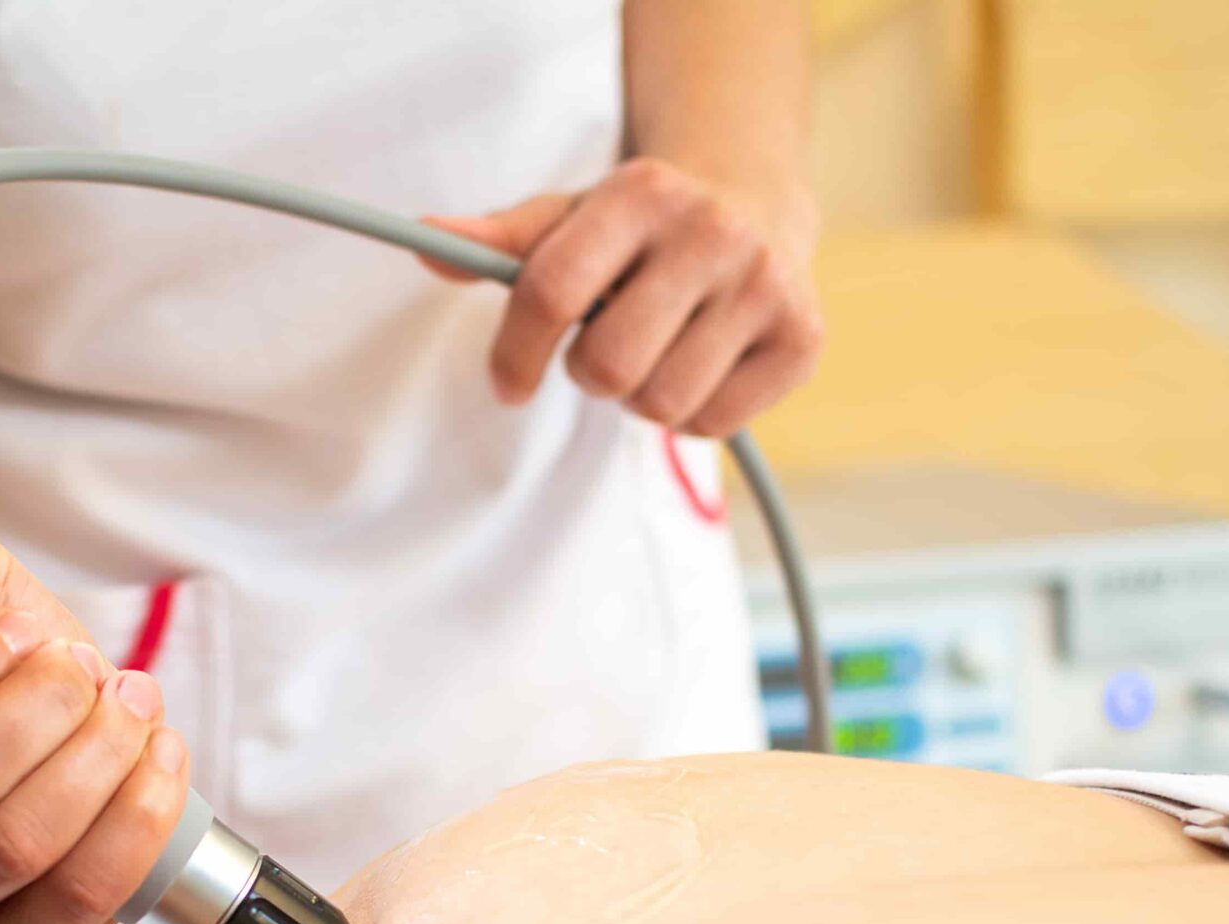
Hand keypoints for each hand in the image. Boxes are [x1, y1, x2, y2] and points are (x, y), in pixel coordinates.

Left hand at [423, 157, 822, 436]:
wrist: (754, 203)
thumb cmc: (636, 227)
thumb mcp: (569, 219)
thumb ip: (497, 240)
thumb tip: (426, 242)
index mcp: (640, 192)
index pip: (549, 292)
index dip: (514, 352)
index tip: (506, 384)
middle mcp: (712, 231)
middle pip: (606, 366)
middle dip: (589, 373)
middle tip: (605, 350)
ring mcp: (765, 285)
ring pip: (660, 405)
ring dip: (639, 395)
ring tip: (656, 351)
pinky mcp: (802, 339)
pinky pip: (712, 425)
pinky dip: (692, 414)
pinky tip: (699, 365)